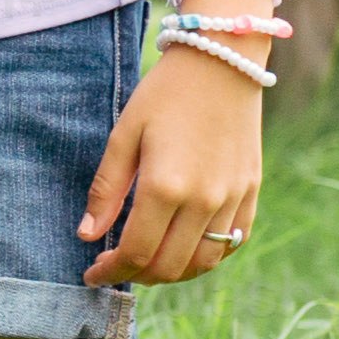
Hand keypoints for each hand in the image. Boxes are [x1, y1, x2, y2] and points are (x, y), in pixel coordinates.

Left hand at [79, 42, 265, 286]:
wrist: (223, 63)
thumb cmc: (164, 94)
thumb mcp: (123, 136)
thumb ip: (106, 190)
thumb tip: (87, 236)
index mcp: (165, 187)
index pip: (135, 253)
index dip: (110, 272)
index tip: (91, 274)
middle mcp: (204, 200)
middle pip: (169, 267)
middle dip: (137, 275)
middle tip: (116, 266)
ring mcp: (233, 198)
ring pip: (203, 262)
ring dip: (172, 273)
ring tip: (148, 261)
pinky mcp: (251, 191)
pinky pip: (233, 242)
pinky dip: (207, 255)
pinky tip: (184, 246)